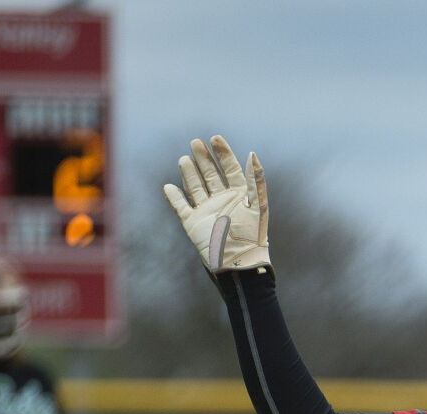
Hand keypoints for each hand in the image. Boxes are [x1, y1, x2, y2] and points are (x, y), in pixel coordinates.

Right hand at [163, 135, 269, 272]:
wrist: (238, 263)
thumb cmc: (252, 236)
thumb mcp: (257, 206)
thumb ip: (256, 180)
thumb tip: (252, 153)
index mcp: (239, 196)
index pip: (230, 169)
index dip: (223, 153)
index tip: (215, 138)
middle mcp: (222, 201)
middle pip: (210, 174)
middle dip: (203, 158)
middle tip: (196, 143)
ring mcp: (207, 211)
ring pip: (195, 186)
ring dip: (189, 172)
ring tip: (185, 159)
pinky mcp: (193, 223)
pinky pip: (181, 207)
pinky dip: (174, 197)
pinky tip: (169, 186)